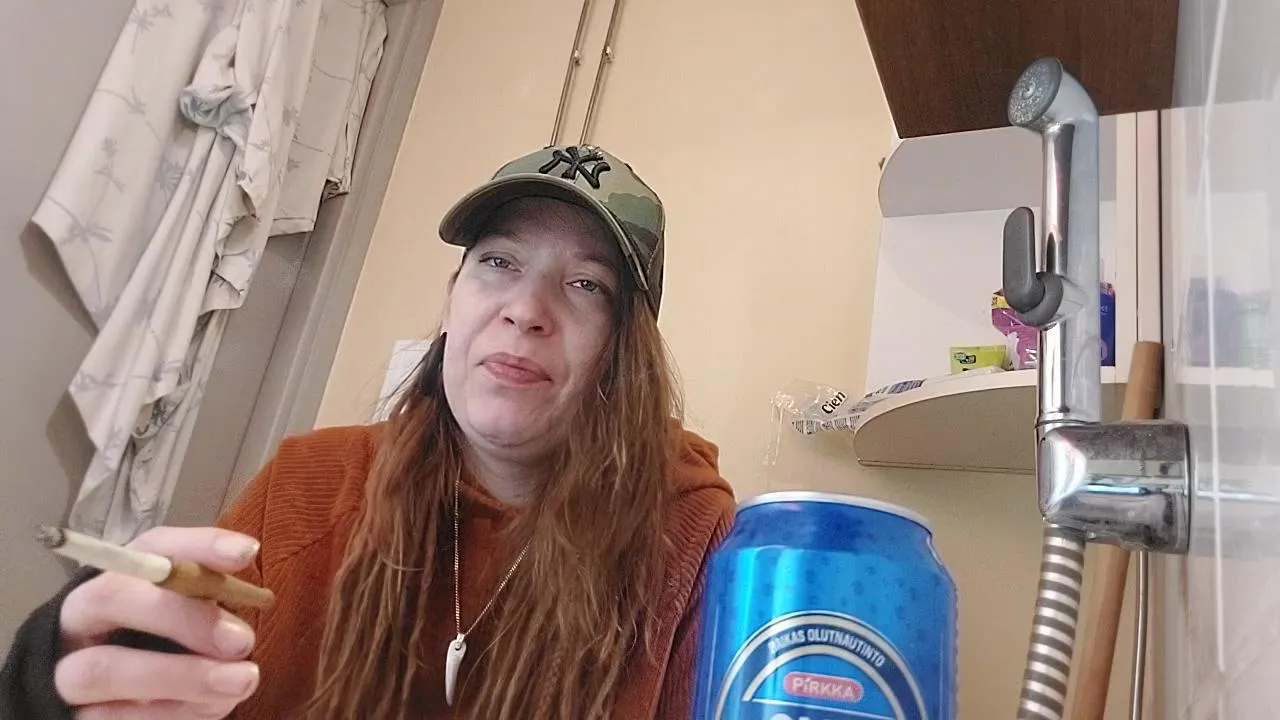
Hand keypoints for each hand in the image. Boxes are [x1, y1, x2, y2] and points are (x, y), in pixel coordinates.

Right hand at [55, 527, 262, 718]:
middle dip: (182, 616)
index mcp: (117, 576)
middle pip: (114, 597)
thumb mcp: (185, 609)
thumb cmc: (160, 642)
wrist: (105, 700)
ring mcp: (67, 668)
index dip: (198, 546)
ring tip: (243, 680)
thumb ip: (209, 585)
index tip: (246, 553)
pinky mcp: (75, 716)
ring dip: (182, 676)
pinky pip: (116, 716)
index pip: (151, 546)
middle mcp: (82, 615)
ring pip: (104, 668)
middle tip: (242, 640)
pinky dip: (174, 711)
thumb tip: (243, 556)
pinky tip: (214, 706)